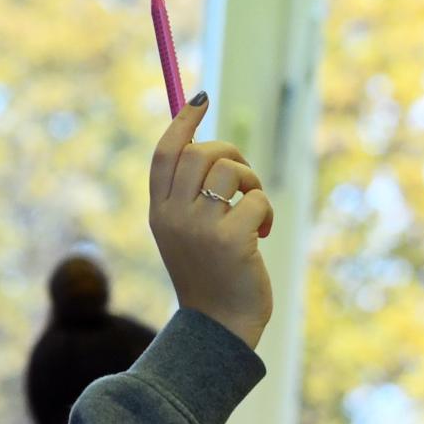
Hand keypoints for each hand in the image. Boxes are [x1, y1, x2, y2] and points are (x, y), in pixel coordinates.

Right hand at [148, 93, 274, 348]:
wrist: (218, 325)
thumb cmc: (209, 274)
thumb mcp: (186, 233)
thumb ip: (188, 195)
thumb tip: (206, 146)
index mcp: (159, 212)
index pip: (164, 154)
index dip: (183, 121)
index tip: (201, 98)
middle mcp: (173, 216)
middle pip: (201, 153)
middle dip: (231, 152)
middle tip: (242, 176)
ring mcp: (199, 228)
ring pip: (231, 170)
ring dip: (251, 182)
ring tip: (252, 208)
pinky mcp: (230, 240)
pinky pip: (256, 199)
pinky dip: (265, 212)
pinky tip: (260, 235)